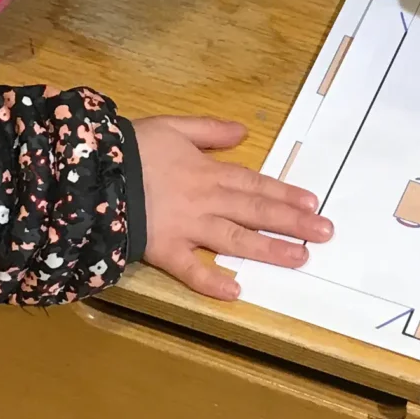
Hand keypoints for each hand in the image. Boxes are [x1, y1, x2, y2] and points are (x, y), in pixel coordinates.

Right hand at [133, 116, 332, 300]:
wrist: (94, 169)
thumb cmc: (131, 147)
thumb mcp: (173, 126)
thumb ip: (209, 130)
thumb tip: (244, 131)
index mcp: (208, 172)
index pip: (255, 184)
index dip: (285, 194)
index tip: (313, 203)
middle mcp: (205, 201)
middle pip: (255, 211)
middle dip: (292, 223)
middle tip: (325, 233)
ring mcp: (187, 227)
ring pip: (235, 239)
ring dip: (269, 250)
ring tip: (299, 259)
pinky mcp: (164, 249)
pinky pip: (190, 269)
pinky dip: (211, 281)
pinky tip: (236, 292)